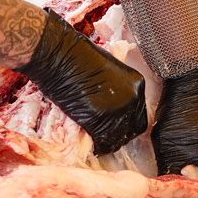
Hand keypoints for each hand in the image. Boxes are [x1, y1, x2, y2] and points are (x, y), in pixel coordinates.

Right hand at [18, 9, 147, 153]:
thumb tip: (112, 104)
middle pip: (132, 129)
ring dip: (106, 140)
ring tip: (93, 136)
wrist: (58, 54)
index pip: (139, 115)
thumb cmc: (77, 55)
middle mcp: (132, 98)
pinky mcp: (99, 120)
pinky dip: (96, 143)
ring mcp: (117, 110)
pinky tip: (86, 137)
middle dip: (119, 133)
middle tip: (104, 133)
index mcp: (136, 84)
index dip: (126, 123)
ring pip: (117, 139)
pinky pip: (102, 141)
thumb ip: (116, 88)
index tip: (115, 125)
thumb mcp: (108, 69)